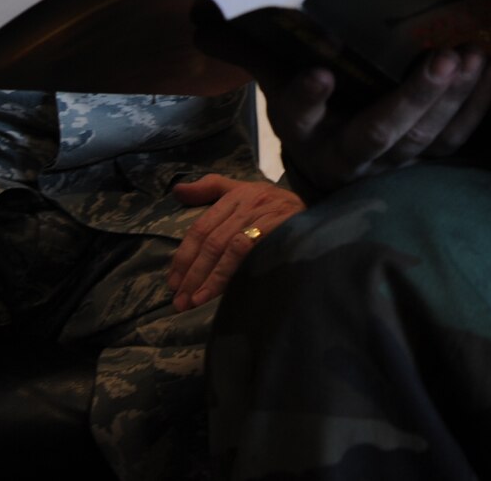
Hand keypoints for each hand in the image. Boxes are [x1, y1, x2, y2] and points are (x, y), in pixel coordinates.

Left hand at [165, 174, 303, 310]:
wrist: (318, 212)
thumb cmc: (274, 204)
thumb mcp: (241, 190)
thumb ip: (210, 189)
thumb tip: (177, 191)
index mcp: (235, 195)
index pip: (201, 227)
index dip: (184, 255)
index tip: (173, 281)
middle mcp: (247, 203)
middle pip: (210, 240)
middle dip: (191, 272)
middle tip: (179, 298)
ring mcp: (262, 216)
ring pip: (225, 248)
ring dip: (207, 277)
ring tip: (193, 301)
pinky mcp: (277, 231)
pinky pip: (247, 252)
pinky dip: (229, 273)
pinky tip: (218, 292)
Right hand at [262, 48, 490, 198]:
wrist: (330, 156)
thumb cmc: (304, 104)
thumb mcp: (271, 77)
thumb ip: (248, 47)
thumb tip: (204, 16)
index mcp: (302, 132)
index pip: (299, 116)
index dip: (309, 99)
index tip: (320, 74)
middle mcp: (346, 155)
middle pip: (379, 132)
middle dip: (414, 97)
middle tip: (442, 58)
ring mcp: (389, 162)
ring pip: (423, 138)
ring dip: (452, 100)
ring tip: (471, 56)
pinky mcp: (422, 159)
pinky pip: (452, 141)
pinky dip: (474, 108)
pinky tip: (487, 71)